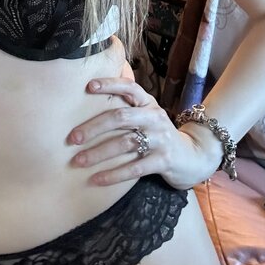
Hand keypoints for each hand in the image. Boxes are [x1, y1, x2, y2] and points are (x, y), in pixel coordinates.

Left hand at [66, 77, 221, 190]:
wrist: (192, 157)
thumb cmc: (159, 134)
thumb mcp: (147, 115)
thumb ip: (128, 107)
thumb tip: (91, 93)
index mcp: (148, 103)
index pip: (129, 87)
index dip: (109, 84)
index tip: (88, 87)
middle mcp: (155, 117)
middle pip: (120, 117)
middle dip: (93, 127)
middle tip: (72, 138)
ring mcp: (161, 139)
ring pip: (124, 143)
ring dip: (98, 153)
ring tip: (78, 161)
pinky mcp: (164, 160)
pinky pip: (134, 168)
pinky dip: (113, 175)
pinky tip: (96, 179)